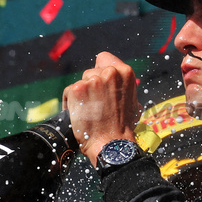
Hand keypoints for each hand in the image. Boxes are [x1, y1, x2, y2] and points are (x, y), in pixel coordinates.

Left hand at [62, 51, 140, 165]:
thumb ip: (123, 87)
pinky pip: (69, 92)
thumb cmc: (124, 126)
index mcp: (125, 72)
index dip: (100, 71)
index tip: (100, 84)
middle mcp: (109, 72)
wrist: (112, 143)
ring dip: (81, 94)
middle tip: (95, 104)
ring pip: (80, 82)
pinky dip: (70, 102)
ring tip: (88, 111)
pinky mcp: (77, 90)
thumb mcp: (133, 101)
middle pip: (90, 71)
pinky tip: (79, 114)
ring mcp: (92, 80)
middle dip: (91, 85)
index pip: (103, 58)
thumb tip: (117, 85)